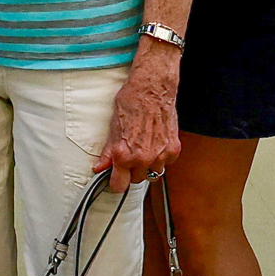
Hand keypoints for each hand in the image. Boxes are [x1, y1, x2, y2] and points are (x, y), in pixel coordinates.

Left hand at [96, 52, 180, 191]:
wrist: (151, 90)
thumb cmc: (130, 104)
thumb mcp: (112, 128)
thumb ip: (108, 153)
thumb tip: (100, 168)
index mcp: (124, 155)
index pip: (119, 185)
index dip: (115, 183)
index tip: (115, 179)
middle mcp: (143, 159)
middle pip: (136, 180)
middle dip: (131, 171)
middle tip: (129, 156)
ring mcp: (160, 155)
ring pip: (152, 173)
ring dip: (147, 166)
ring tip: (143, 148)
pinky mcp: (173, 149)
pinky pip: (166, 163)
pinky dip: (161, 157)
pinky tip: (155, 143)